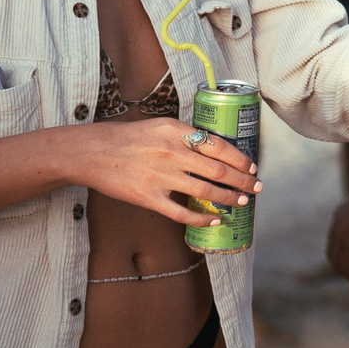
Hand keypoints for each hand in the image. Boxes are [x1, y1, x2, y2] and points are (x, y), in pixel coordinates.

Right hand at [62, 118, 262, 226]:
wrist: (92, 153)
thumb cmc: (127, 138)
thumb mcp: (159, 127)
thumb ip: (185, 136)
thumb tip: (215, 148)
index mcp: (175, 131)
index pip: (218, 145)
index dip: (240, 159)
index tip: (252, 167)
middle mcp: (170, 152)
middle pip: (218, 169)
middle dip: (242, 180)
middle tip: (256, 187)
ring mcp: (160, 176)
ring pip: (205, 190)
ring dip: (229, 198)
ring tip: (241, 202)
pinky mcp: (148, 197)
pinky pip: (182, 212)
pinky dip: (202, 218)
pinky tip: (215, 220)